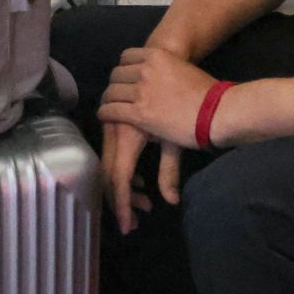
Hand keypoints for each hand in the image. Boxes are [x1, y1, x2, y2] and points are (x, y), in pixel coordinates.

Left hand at [99, 46, 217, 150]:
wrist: (217, 112)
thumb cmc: (209, 94)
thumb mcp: (184, 70)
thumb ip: (167, 71)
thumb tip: (162, 82)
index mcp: (157, 55)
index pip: (126, 57)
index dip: (123, 69)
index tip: (124, 78)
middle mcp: (145, 70)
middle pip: (117, 74)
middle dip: (115, 85)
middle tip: (116, 95)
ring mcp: (141, 91)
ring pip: (112, 92)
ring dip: (108, 100)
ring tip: (108, 106)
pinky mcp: (139, 113)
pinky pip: (112, 110)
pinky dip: (105, 113)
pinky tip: (105, 116)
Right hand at [99, 120, 183, 234]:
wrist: (181, 68)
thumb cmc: (187, 113)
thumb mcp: (177, 144)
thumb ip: (168, 173)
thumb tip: (170, 201)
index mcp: (131, 134)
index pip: (119, 177)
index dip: (121, 205)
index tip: (126, 226)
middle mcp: (117, 121)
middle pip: (107, 166)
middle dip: (119, 197)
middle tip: (133, 216)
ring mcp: (112, 113)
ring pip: (105, 147)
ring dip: (118, 176)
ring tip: (139, 191)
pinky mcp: (111, 110)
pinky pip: (107, 123)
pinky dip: (115, 150)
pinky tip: (130, 162)